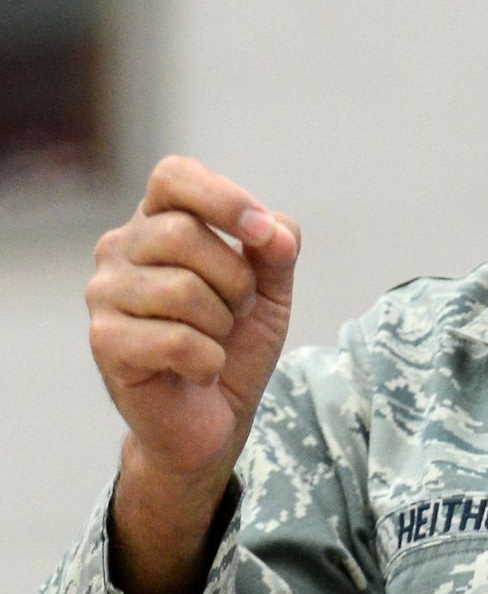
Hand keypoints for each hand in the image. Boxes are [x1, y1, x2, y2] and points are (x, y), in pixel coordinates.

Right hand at [87, 157, 299, 593]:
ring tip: (215, 341)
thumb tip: (274, 231)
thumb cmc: (235, 342)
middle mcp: (119, 248)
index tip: (263, 233)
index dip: (224, 198)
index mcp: (157, 221)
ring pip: (181, 288)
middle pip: (185, 233)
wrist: (214, 417)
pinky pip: (176, 340)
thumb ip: (277, 248)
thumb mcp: (271, 289)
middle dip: (235, 279)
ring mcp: (104, 294)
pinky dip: (208, 361)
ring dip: (222, 324)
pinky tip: (201, 371)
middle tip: (237, 311)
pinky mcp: (104, 342)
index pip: (174, 176)